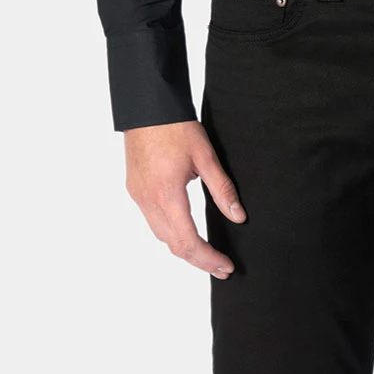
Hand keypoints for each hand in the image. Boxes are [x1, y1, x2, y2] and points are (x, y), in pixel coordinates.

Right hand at [124, 121, 246, 278]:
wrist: (146, 106)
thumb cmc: (176, 127)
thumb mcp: (206, 156)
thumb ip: (223, 189)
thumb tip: (239, 217)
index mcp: (167, 195)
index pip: (188, 242)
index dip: (208, 259)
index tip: (225, 266)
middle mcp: (148, 201)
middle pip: (173, 245)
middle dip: (198, 260)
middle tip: (221, 267)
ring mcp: (138, 196)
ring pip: (160, 235)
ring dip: (183, 248)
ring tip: (206, 253)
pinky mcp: (134, 189)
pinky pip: (152, 221)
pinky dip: (170, 232)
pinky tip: (185, 229)